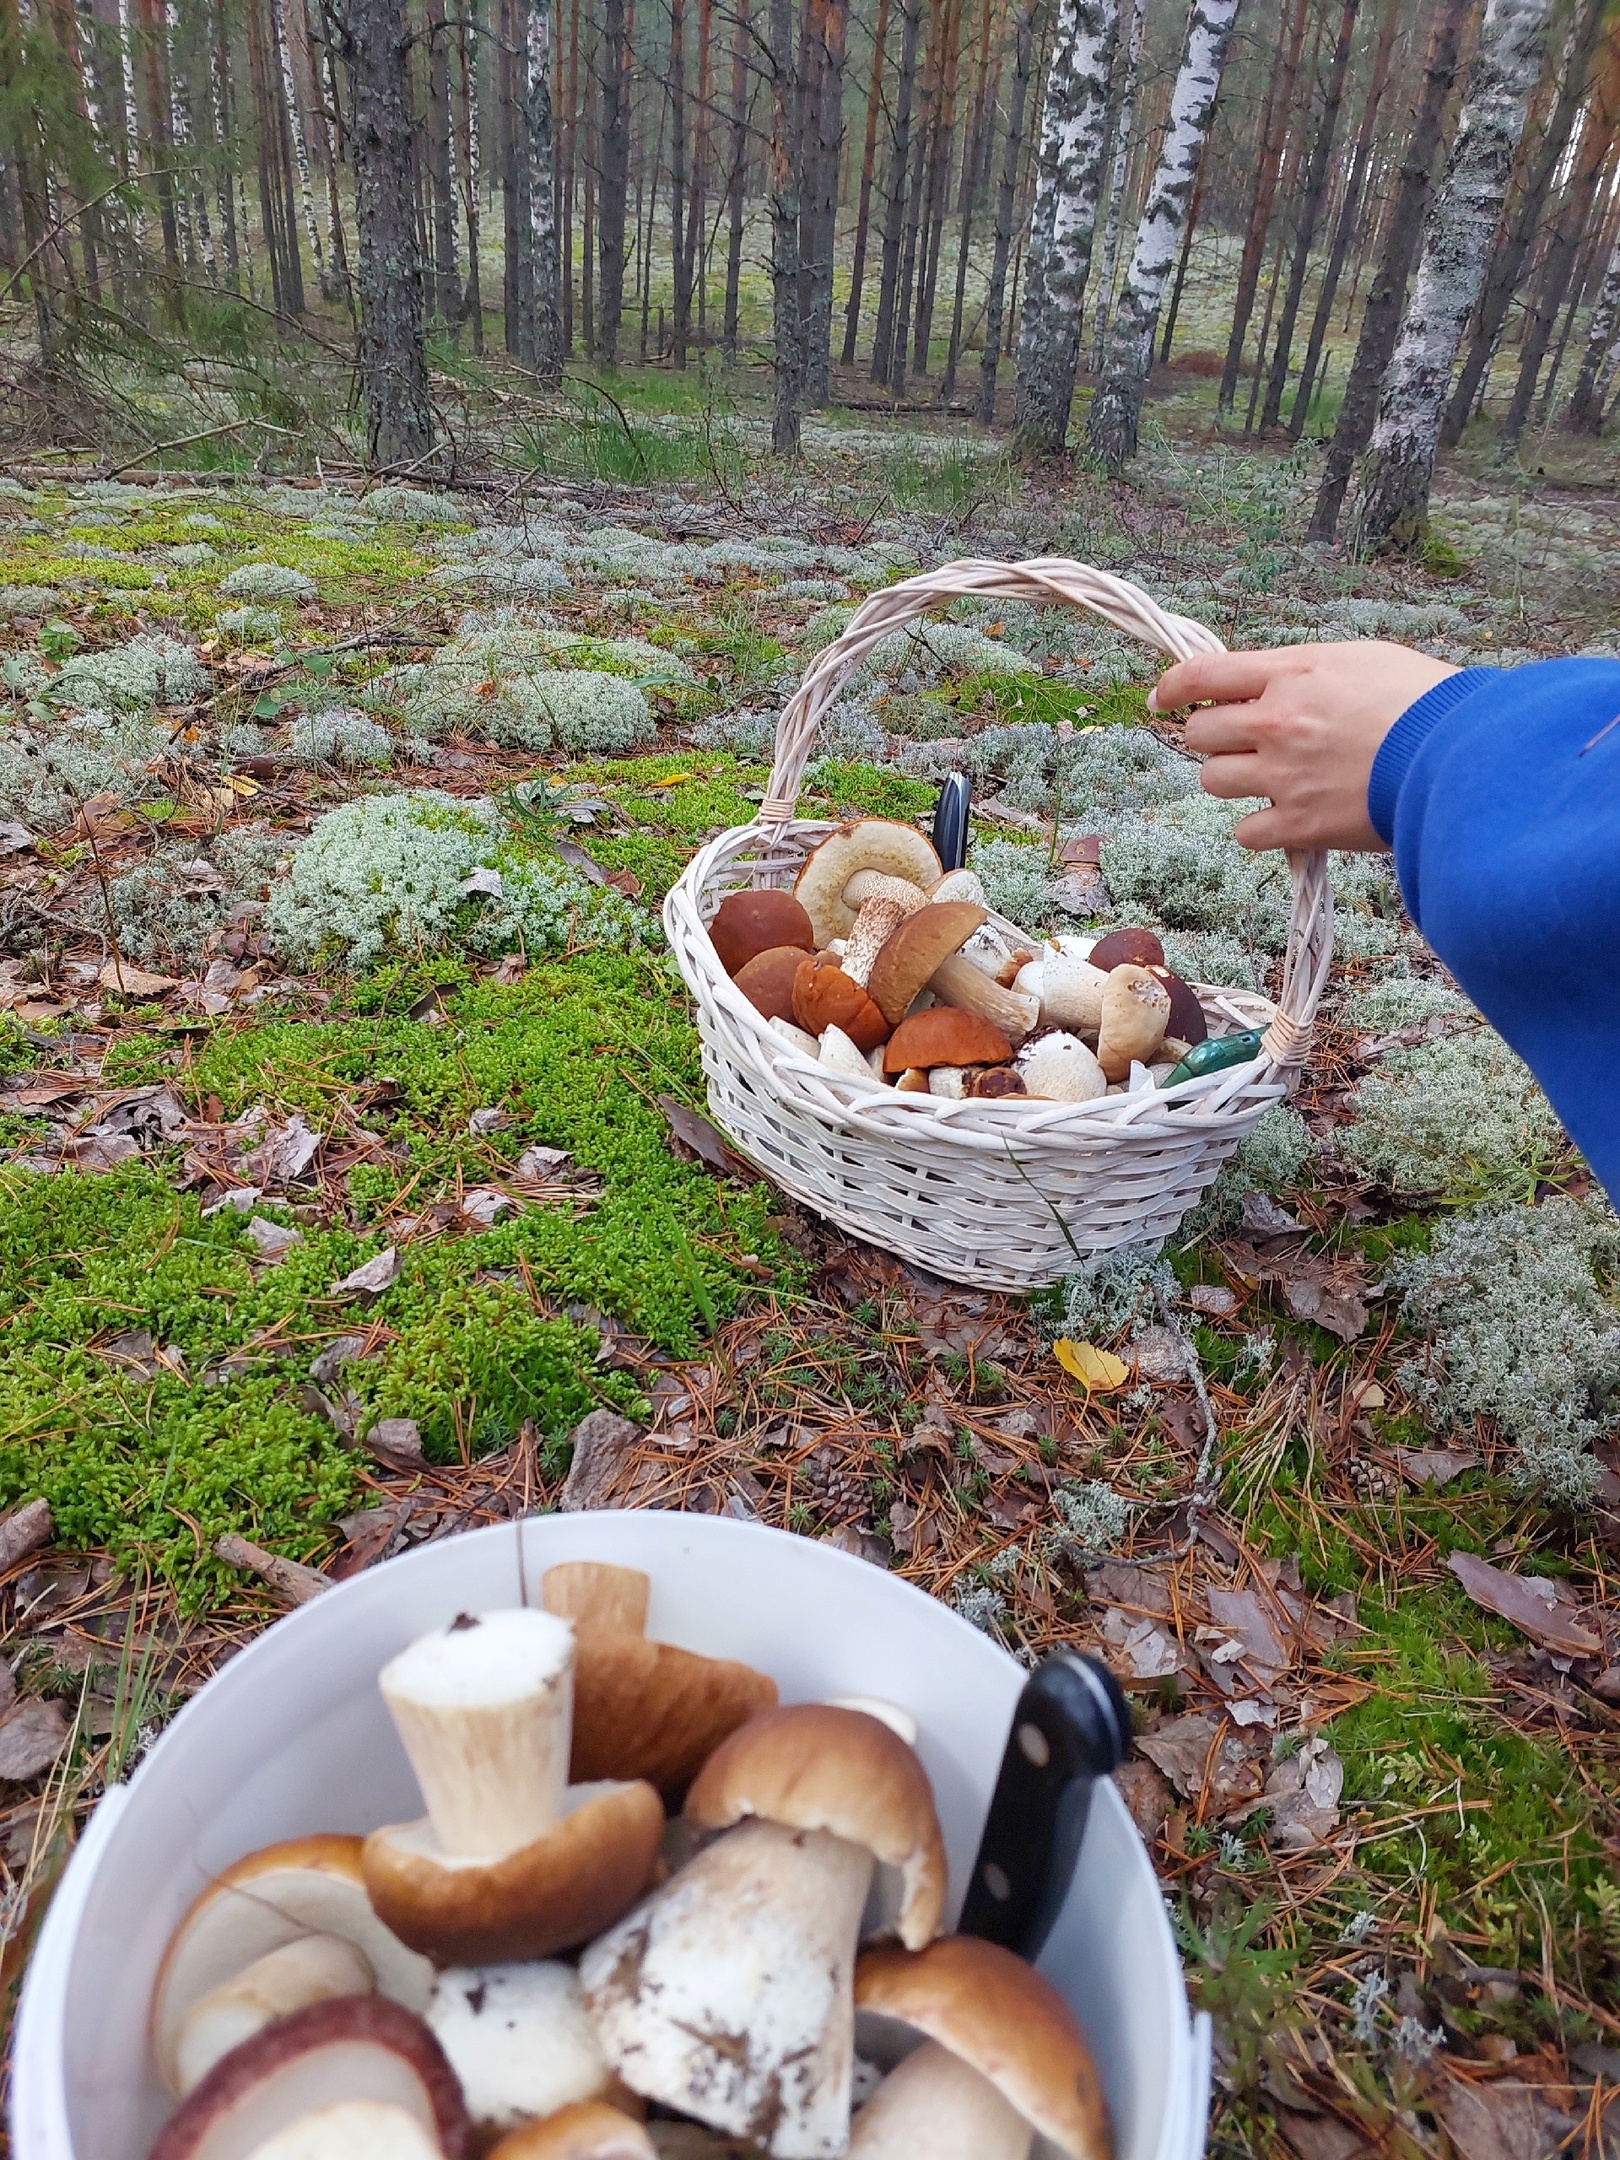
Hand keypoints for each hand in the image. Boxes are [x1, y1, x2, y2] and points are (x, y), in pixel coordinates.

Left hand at [1149, 641, 1458, 851]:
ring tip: (1272, 779)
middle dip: (1212, 738)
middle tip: (1240, 743)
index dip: (1172, 687)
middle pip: (1199, 733)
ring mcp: (1283, 775)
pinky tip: (1288, 818)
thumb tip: (1266, 683)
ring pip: (1212, 780)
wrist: (1461, 757)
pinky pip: (1245, 831)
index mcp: (1291, 673)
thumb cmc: (1424, 703)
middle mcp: (1277, 721)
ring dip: (1233, 780)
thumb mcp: (1360, 661)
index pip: (1201, 674)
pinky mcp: (1299, 824)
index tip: (1161, 698)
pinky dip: (1260, 827)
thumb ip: (1303, 672)